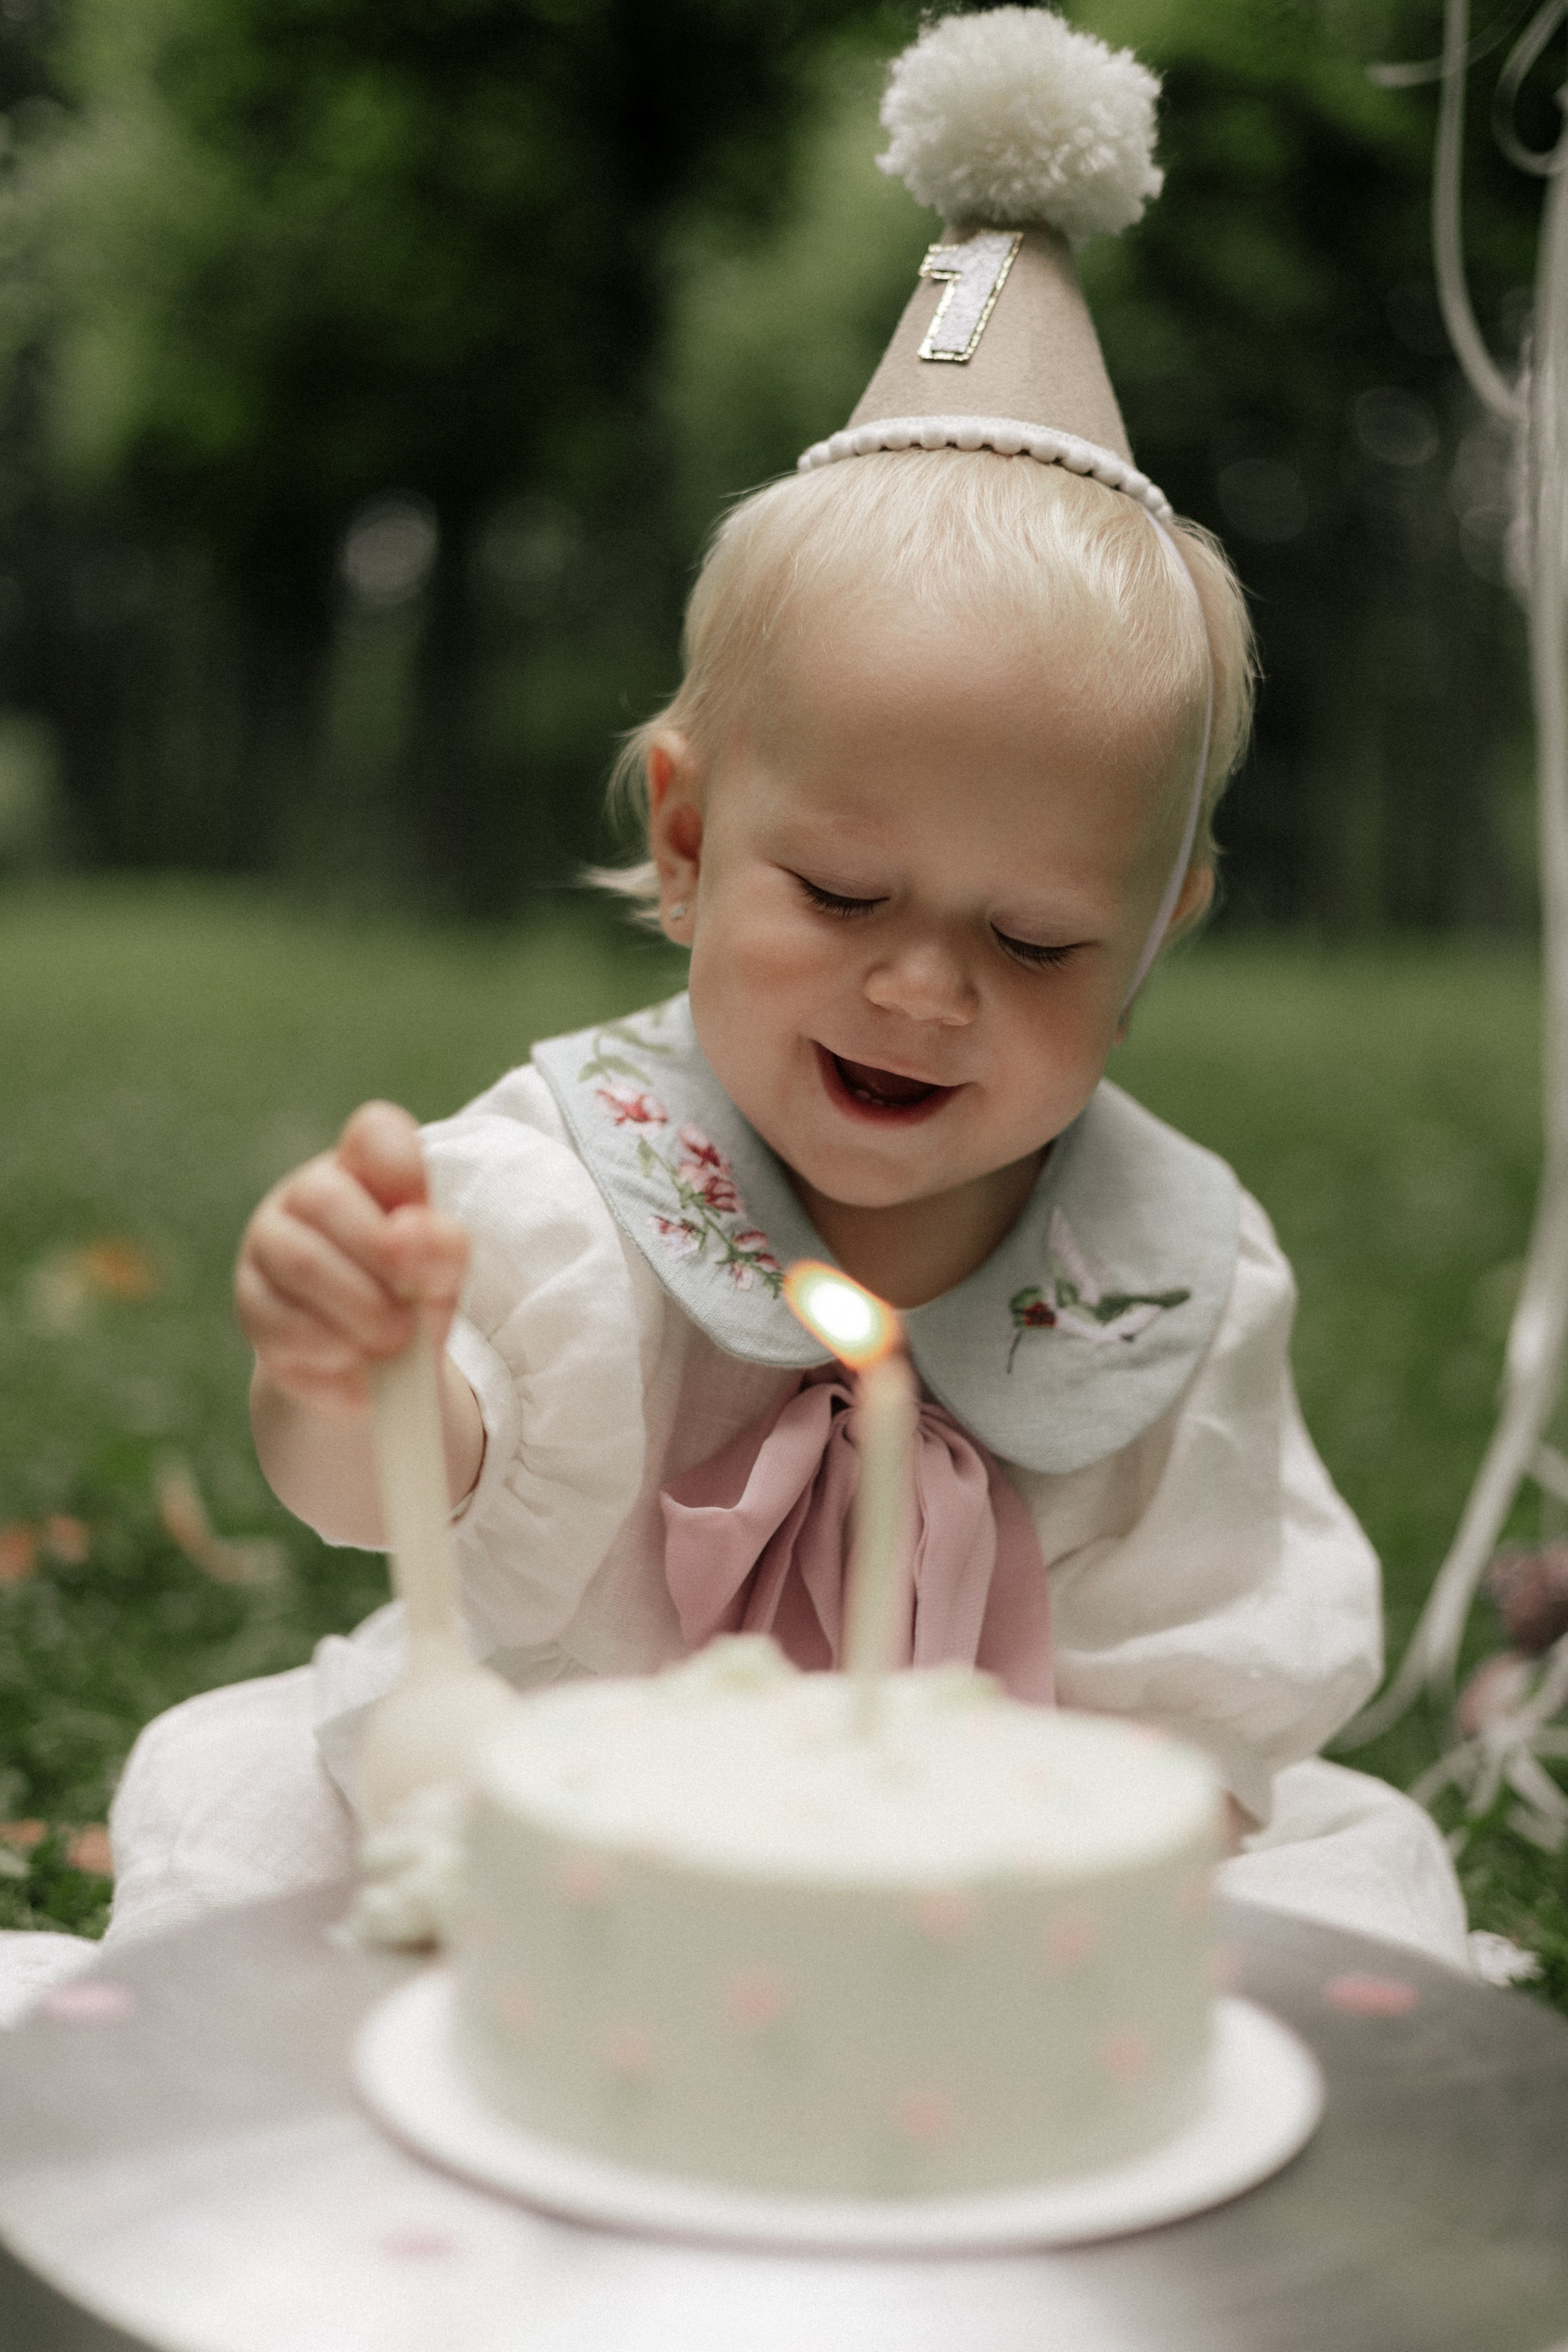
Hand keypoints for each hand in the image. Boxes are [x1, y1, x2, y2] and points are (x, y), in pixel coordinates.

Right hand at [236, 1101, 469, 1419]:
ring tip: (394, 1346)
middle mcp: (306, 1196)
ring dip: (355, 1310)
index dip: (401, 1169)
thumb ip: (442, 1247)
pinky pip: (278, 1328)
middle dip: (378, 1256)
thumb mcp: (442, 1273)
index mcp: (365, 1169)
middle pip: (324, 1197)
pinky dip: (328, 1361)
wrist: (371, 1366)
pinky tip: (361, 1384)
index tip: (421, 1219)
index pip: (374, 1133)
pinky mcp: (252, 1307)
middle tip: (413, 1307)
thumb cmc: (412, 1295)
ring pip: (298, 1262)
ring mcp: (268, 1248)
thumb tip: (413, 1235)